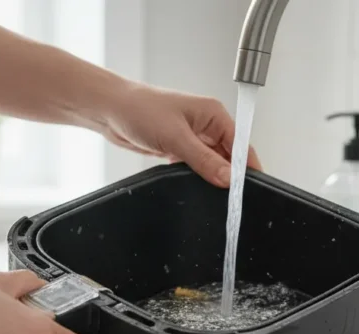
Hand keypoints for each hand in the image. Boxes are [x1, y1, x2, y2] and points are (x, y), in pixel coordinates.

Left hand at [100, 82, 262, 187]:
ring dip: (212, 178)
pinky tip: (196, 188)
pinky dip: (197, 178)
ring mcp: (193, 138)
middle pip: (229, 156)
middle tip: (231, 199)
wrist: (110, 110)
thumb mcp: (175, 137)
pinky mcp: (179, 149)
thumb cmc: (140, 109)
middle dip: (230, 176)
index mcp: (213, 114)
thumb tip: (228, 178)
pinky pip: (196, 167)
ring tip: (215, 196)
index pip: (241, 144)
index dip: (246, 167)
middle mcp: (206, 125)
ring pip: (212, 164)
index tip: (249, 189)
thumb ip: (204, 160)